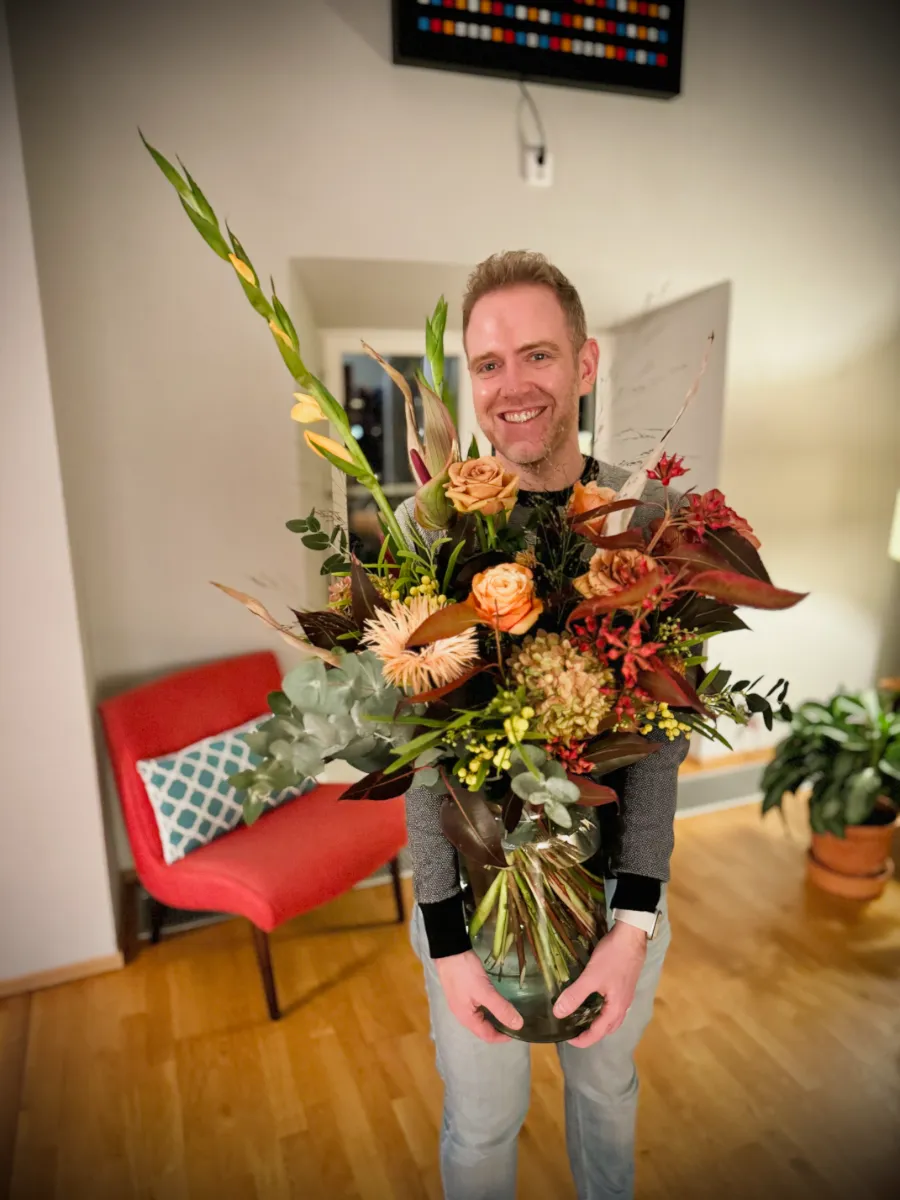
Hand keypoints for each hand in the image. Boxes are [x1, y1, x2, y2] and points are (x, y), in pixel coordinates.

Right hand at [435, 950, 523, 1043]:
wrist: (449, 951)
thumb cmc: (465, 972)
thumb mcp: (485, 991)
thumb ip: (501, 1008)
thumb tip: (518, 1025)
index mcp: (467, 1018)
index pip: (488, 1036)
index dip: (504, 1037)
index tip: (519, 1030)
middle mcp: (462, 1015)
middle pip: (483, 1028)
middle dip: (500, 1028)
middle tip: (516, 1020)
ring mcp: (461, 1003)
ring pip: (481, 1017)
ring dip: (494, 1017)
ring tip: (509, 1011)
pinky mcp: (462, 993)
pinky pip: (478, 1007)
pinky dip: (489, 1008)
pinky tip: (495, 999)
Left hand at [553, 921, 647, 1047]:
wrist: (631, 937)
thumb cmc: (612, 958)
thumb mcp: (591, 977)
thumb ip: (575, 995)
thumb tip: (558, 1013)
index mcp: (616, 1009)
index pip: (598, 1033)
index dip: (582, 1039)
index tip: (566, 1038)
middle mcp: (623, 1006)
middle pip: (607, 1028)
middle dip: (591, 1032)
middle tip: (574, 1029)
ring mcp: (625, 995)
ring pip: (611, 1016)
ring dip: (598, 1021)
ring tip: (581, 1016)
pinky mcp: (624, 984)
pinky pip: (613, 1004)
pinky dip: (602, 1008)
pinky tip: (593, 997)